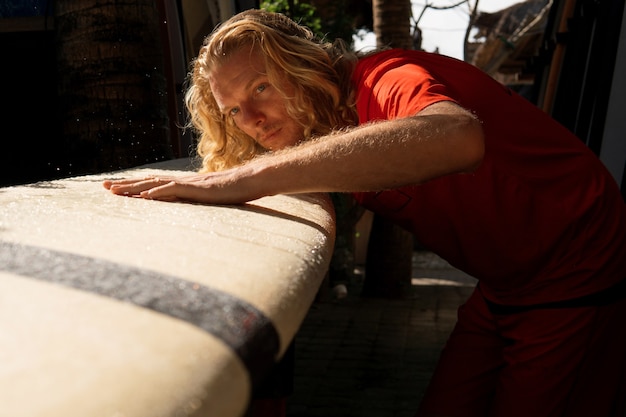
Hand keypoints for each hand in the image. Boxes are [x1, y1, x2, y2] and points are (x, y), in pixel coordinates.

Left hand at [102, 170, 260, 204]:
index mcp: (184, 185)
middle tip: (104, 187)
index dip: (134, 186)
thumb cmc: (234, 191)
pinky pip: (174, 189)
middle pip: (148, 181)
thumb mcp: (211, 200)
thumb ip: (197, 202)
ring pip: (155, 183)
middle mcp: (182, 182)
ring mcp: (188, 184)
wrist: (250, 181)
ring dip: (134, 187)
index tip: (116, 189)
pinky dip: (158, 191)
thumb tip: (188, 208)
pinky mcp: (197, 189)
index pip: (153, 183)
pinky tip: (145, 195)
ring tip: (115, 191)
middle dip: (125, 185)